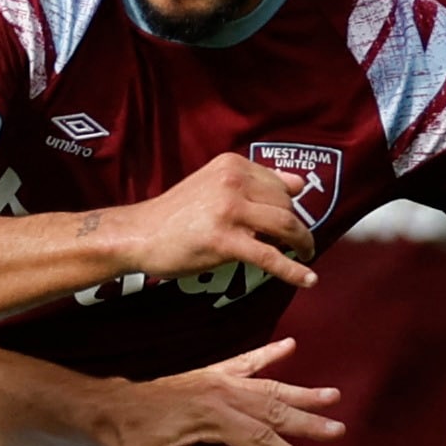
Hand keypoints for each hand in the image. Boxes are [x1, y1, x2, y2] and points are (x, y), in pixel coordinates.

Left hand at [81, 339, 342, 445]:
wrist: (110, 406)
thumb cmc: (128, 445)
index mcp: (208, 419)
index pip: (257, 439)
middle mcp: (219, 395)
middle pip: (273, 410)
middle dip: (307, 423)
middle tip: (338, 431)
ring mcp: (217, 380)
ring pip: (268, 386)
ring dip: (301, 392)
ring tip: (333, 395)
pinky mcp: (211, 372)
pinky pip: (246, 360)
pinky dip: (269, 352)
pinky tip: (290, 345)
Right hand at [98, 155, 319, 291]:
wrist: (137, 235)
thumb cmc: (173, 215)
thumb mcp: (213, 185)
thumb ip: (252, 183)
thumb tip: (298, 184)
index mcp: (232, 166)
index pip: (280, 184)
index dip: (289, 205)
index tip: (291, 220)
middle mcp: (233, 182)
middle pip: (286, 205)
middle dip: (295, 225)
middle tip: (295, 242)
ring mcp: (229, 211)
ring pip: (285, 226)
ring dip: (303, 243)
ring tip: (306, 254)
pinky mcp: (225, 241)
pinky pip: (270, 256)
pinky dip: (294, 270)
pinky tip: (307, 279)